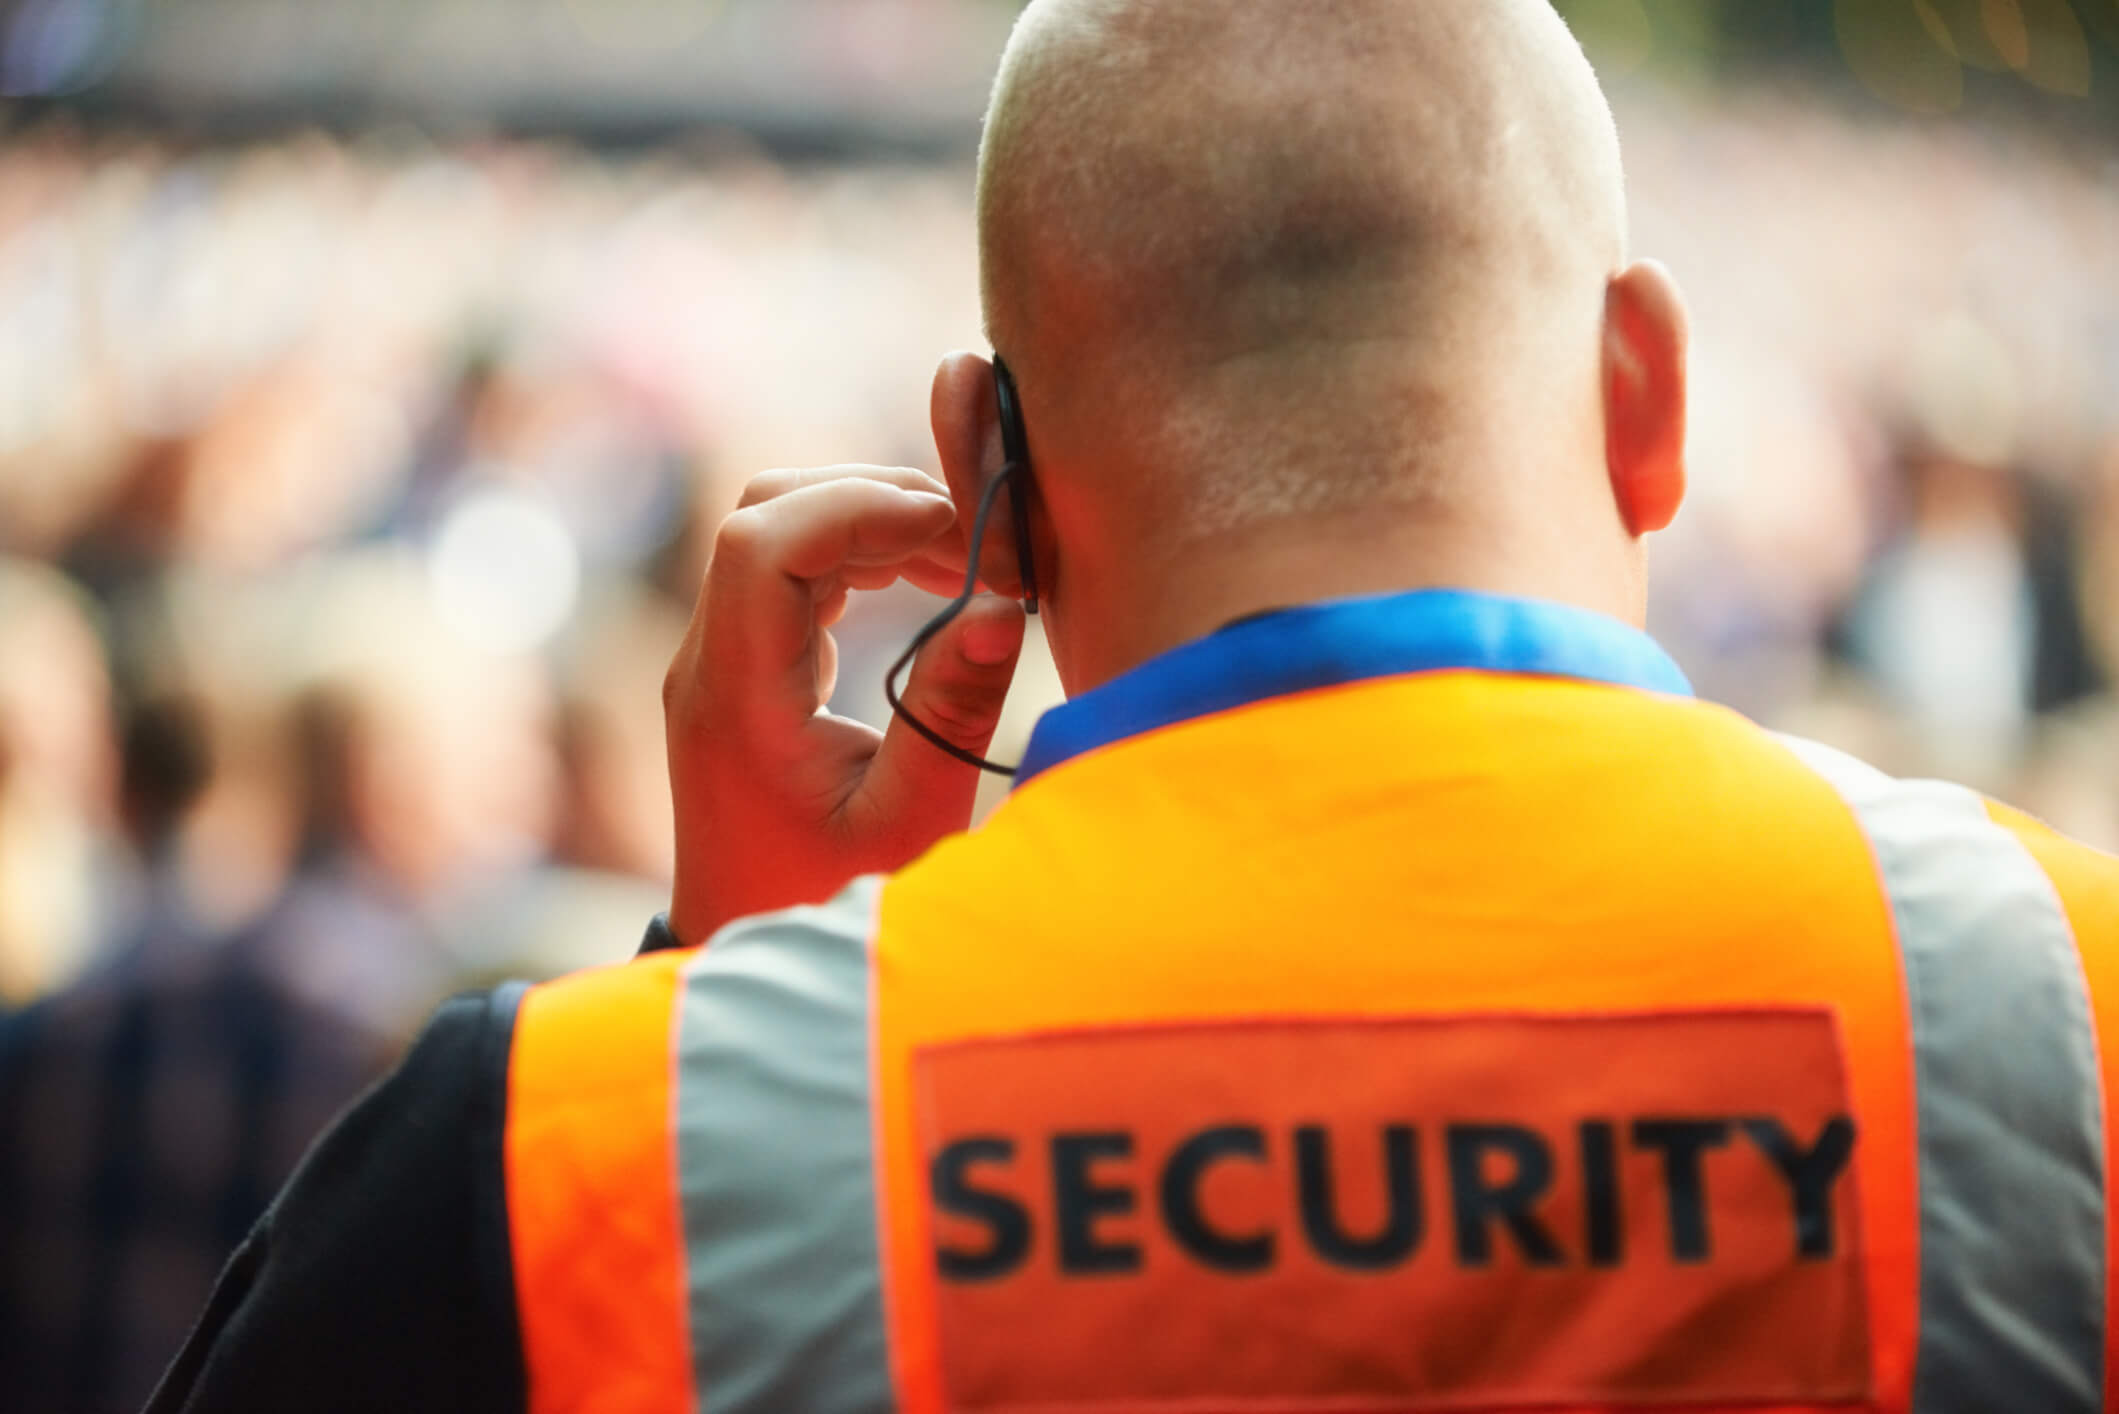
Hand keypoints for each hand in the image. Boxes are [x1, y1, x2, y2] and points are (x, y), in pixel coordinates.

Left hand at [663, 459, 1026, 945]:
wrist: (749, 950)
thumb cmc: (827, 901)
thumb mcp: (907, 823)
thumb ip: (949, 714)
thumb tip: (1003, 610)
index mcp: (735, 694)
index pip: (764, 540)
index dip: (857, 508)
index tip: (953, 531)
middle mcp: (710, 661)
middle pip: (766, 510)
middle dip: (874, 501)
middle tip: (977, 543)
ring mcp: (721, 658)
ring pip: (779, 527)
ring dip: (873, 523)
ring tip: (969, 563)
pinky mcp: (747, 665)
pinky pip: (793, 570)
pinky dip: (863, 556)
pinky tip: (932, 586)